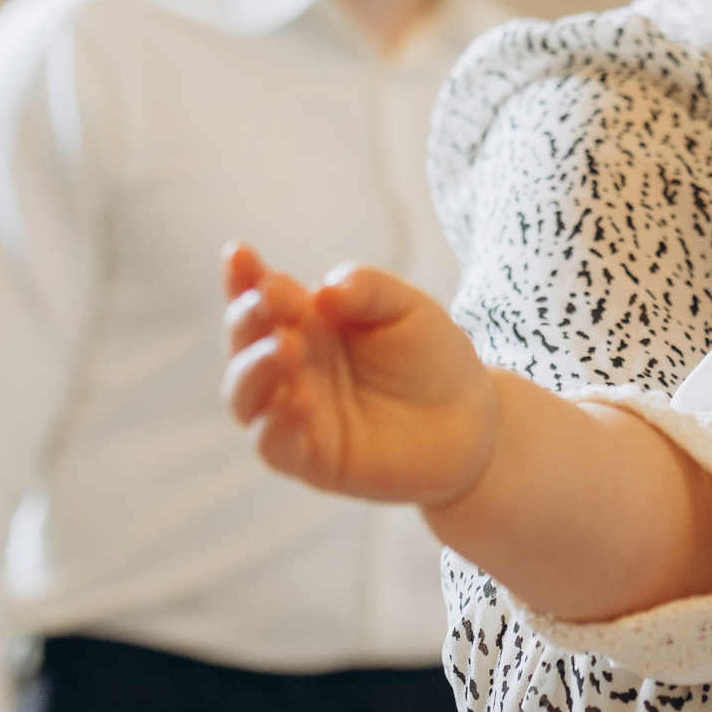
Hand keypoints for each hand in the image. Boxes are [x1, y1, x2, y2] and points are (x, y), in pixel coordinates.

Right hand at [221, 242, 498, 505]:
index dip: (242, 277)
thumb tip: (324, 293)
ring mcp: (294, 412)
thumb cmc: (431, 357)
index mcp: (304, 323)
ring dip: (255, 369)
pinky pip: (274, 444)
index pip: (258, 297)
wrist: (471, 419)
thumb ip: (366, 289)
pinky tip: (301, 400)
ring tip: (287, 346)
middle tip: (274, 299)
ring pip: (244, 395)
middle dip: (248, 317)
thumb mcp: (406, 307)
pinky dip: (277, 422)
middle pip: (243, 342)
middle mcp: (290, 366)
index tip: (240, 253)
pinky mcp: (311, 459)